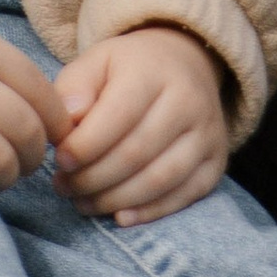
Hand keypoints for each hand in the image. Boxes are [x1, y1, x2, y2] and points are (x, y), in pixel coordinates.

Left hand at [53, 25, 228, 223]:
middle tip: (65, 187)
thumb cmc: (130, 69)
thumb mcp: (97, 61)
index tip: (60, 161)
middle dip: (92, 179)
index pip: (118, 116)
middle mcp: (188, 101)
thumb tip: (67, 120)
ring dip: (115, 200)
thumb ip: (75, 88)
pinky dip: (149, 212)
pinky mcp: (216, 161)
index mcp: (153, 72)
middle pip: (136, 154)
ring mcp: (207, 134)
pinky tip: (119, 215)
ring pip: (159, 180)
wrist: (186, 63)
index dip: (85, 146)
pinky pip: (184, 196)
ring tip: (84, 202)